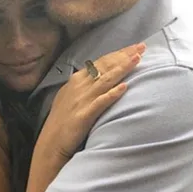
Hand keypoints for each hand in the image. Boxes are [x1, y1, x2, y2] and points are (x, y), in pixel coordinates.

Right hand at [19, 42, 145, 191]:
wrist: (50, 144)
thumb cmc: (63, 122)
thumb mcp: (71, 97)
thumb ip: (85, 86)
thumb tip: (98, 75)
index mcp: (76, 80)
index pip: (101, 62)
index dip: (118, 54)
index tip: (134, 47)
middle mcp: (79, 86)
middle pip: (105, 67)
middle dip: (124, 56)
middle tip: (142, 46)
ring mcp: (81, 100)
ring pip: (105, 80)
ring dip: (122, 68)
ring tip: (137, 59)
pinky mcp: (84, 115)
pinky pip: (100, 102)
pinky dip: (112, 94)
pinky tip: (124, 87)